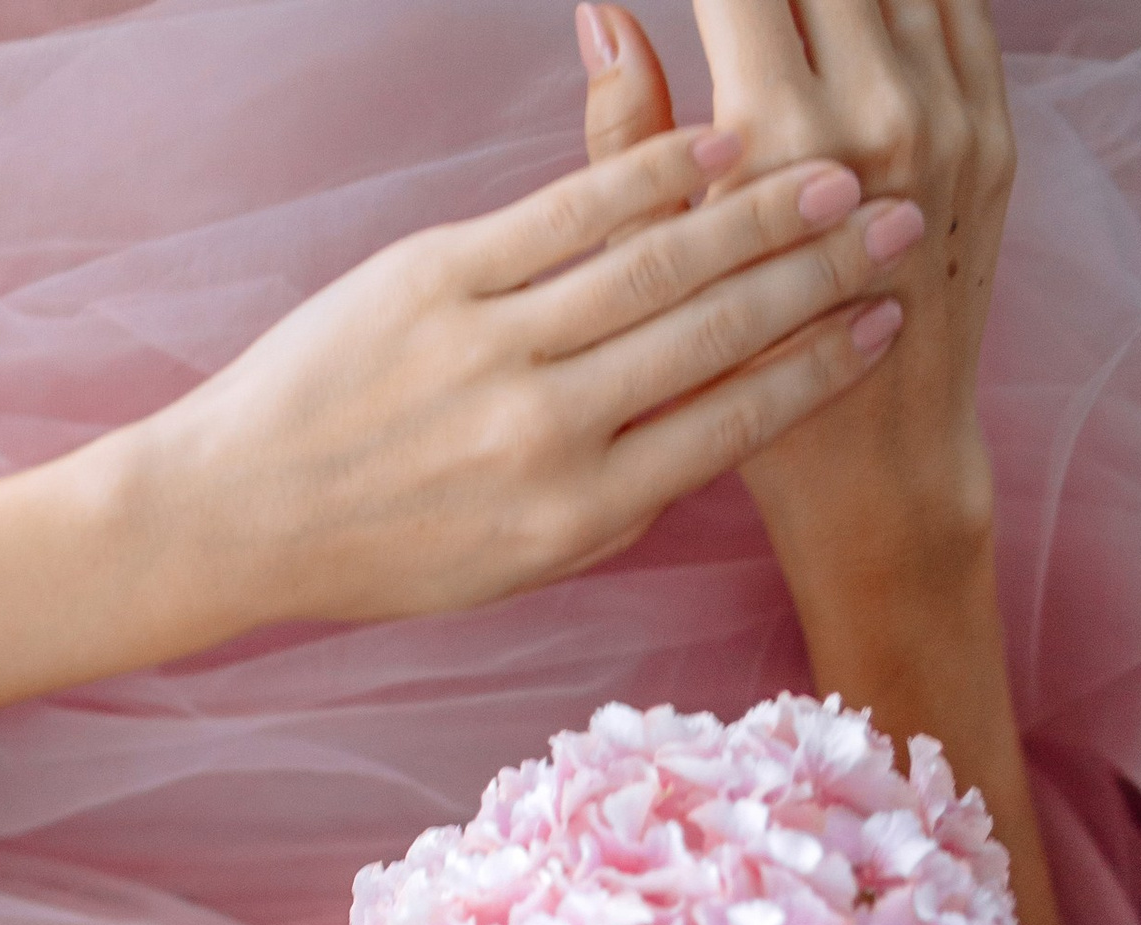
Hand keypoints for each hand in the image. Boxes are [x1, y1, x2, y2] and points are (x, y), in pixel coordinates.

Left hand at [138, 127, 909, 631]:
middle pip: (717, 335)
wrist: (238, 515)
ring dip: (765, 212)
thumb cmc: (382, 548)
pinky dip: (653, 173)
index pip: (732, 429)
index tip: (888, 327)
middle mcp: (545, 436)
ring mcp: (492, 350)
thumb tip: (711, 441)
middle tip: (902, 228)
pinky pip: (570, 213)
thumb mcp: (513, 564)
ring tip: (840, 176)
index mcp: (574, 519)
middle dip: (823, 276)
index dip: (820, 372)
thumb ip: (614, 505)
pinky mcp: (439, 277)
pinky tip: (720, 144)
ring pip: (661, 263)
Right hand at [580, 0, 1012, 619]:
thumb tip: (603, 13)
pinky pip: (964, 10)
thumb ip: (626, 132)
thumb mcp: (652, 270)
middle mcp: (873, 117)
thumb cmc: (738, 386)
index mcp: (773, 142)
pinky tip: (869, 17)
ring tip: (804, 21)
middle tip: (749, 13)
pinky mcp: (996, 137)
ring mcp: (951, 122)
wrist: (877, 471)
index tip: (707, 7)